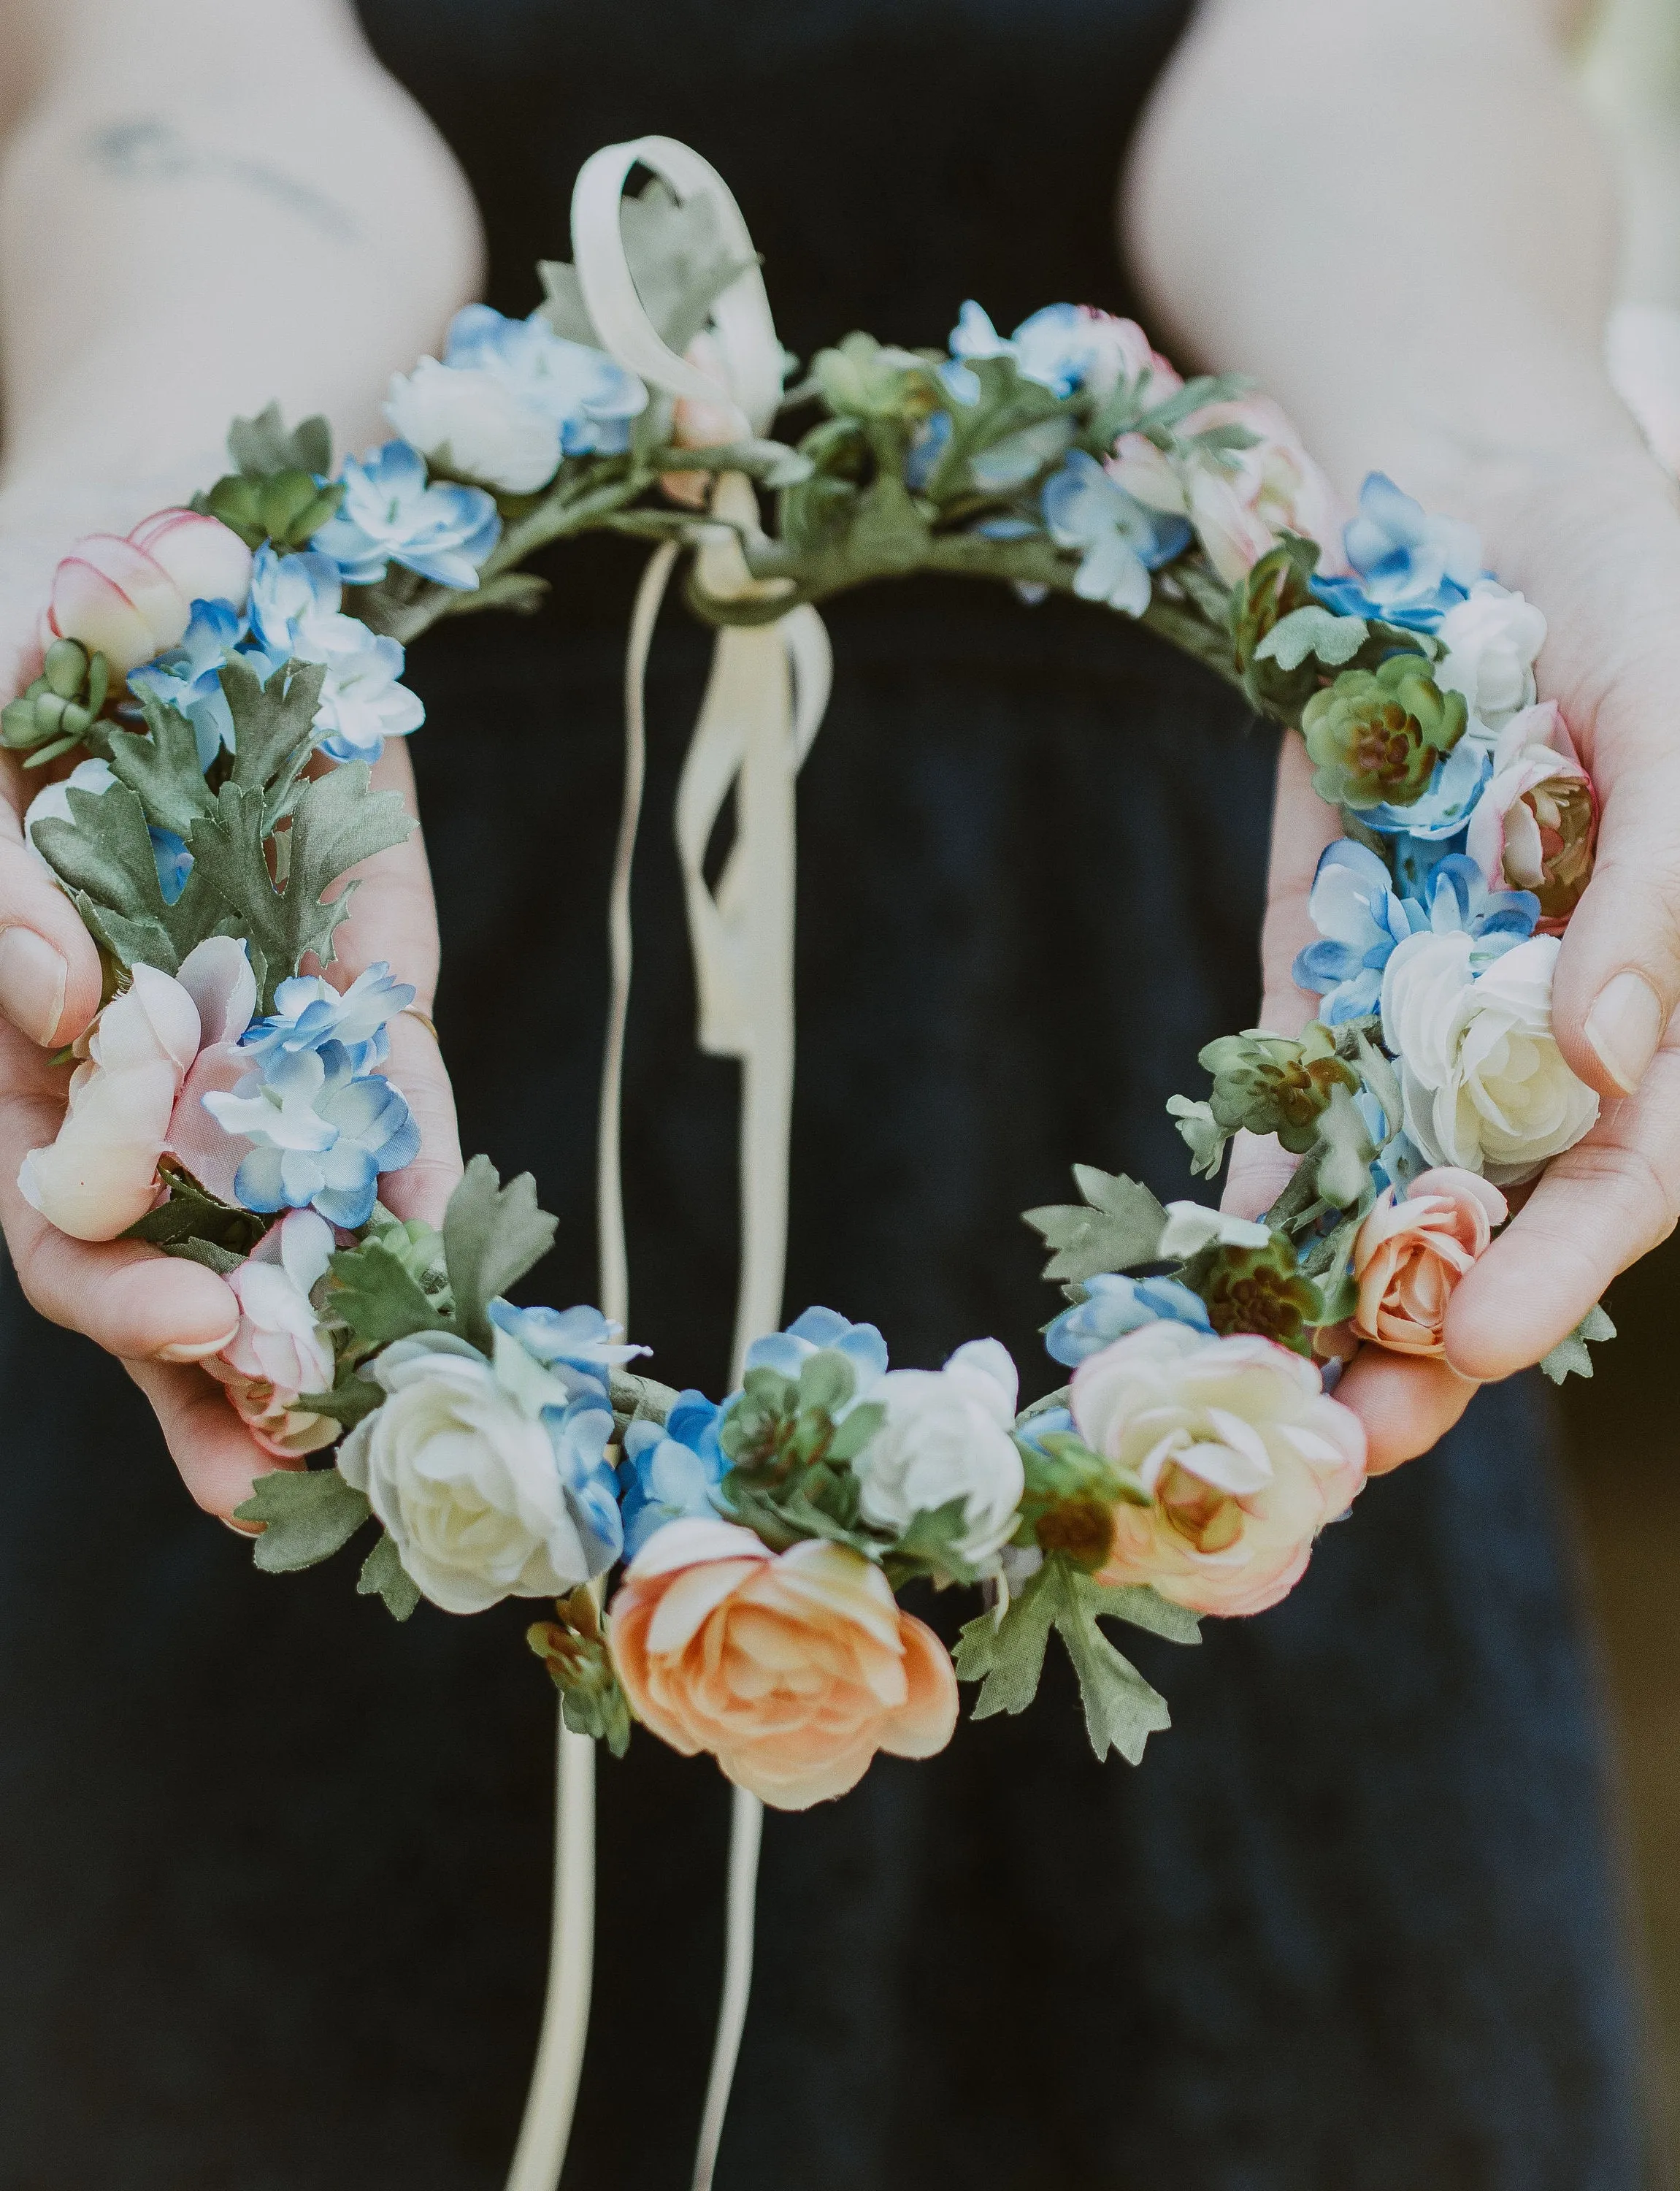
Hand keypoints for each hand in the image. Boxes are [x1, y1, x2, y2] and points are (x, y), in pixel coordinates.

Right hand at [0, 502, 461, 1521]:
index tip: (198, 1333)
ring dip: (338, 1338)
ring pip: (293, 1225)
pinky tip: (463, 1272)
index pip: (66, 1221)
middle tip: (291, 1464)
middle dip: (225, 1377)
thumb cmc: (43, 637)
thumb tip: (61, 1007)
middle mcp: (149, 1081)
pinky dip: (424, 1187)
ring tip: (396, 1444)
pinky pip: (393, 1105)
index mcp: (36, 1055)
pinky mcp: (368, 988)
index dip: (120, 1295)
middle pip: (180, 1272)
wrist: (186, 549)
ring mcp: (265, 1043)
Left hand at [1226, 444, 1679, 1469]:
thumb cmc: (1638, 591)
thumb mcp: (1679, 724)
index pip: (1629, 1171)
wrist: (1477, 491)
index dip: (1558, 1266)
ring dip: (1329, 1304)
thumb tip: (1609, 1063)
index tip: (1471, 1339)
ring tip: (1249, 1408)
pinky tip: (1207, 1268)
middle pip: (1498, 1221)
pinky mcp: (1329, 968)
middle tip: (1340, 1452)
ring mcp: (1434, 1013)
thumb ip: (1659, 896)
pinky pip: (1293, 1092)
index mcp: (1669, 1004)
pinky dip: (1256, 1180)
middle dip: (1425, 1339)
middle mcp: (1553, 1040)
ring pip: (1389, 1190)